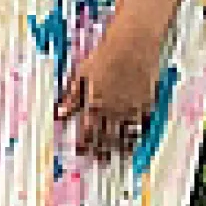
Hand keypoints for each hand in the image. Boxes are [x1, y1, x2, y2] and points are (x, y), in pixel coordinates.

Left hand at [56, 15, 161, 158]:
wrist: (132, 46)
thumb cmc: (103, 57)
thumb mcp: (81, 74)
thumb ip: (71, 96)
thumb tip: (59, 112)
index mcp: (94, 103)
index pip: (87, 131)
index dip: (84, 144)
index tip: (81, 152)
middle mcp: (113, 110)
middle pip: (106, 137)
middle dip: (101, 150)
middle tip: (99, 159)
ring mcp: (131, 109)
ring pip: (125, 136)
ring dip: (119, 147)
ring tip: (116, 156)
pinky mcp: (146, 105)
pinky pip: (142, 126)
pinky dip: (138, 136)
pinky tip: (134, 142)